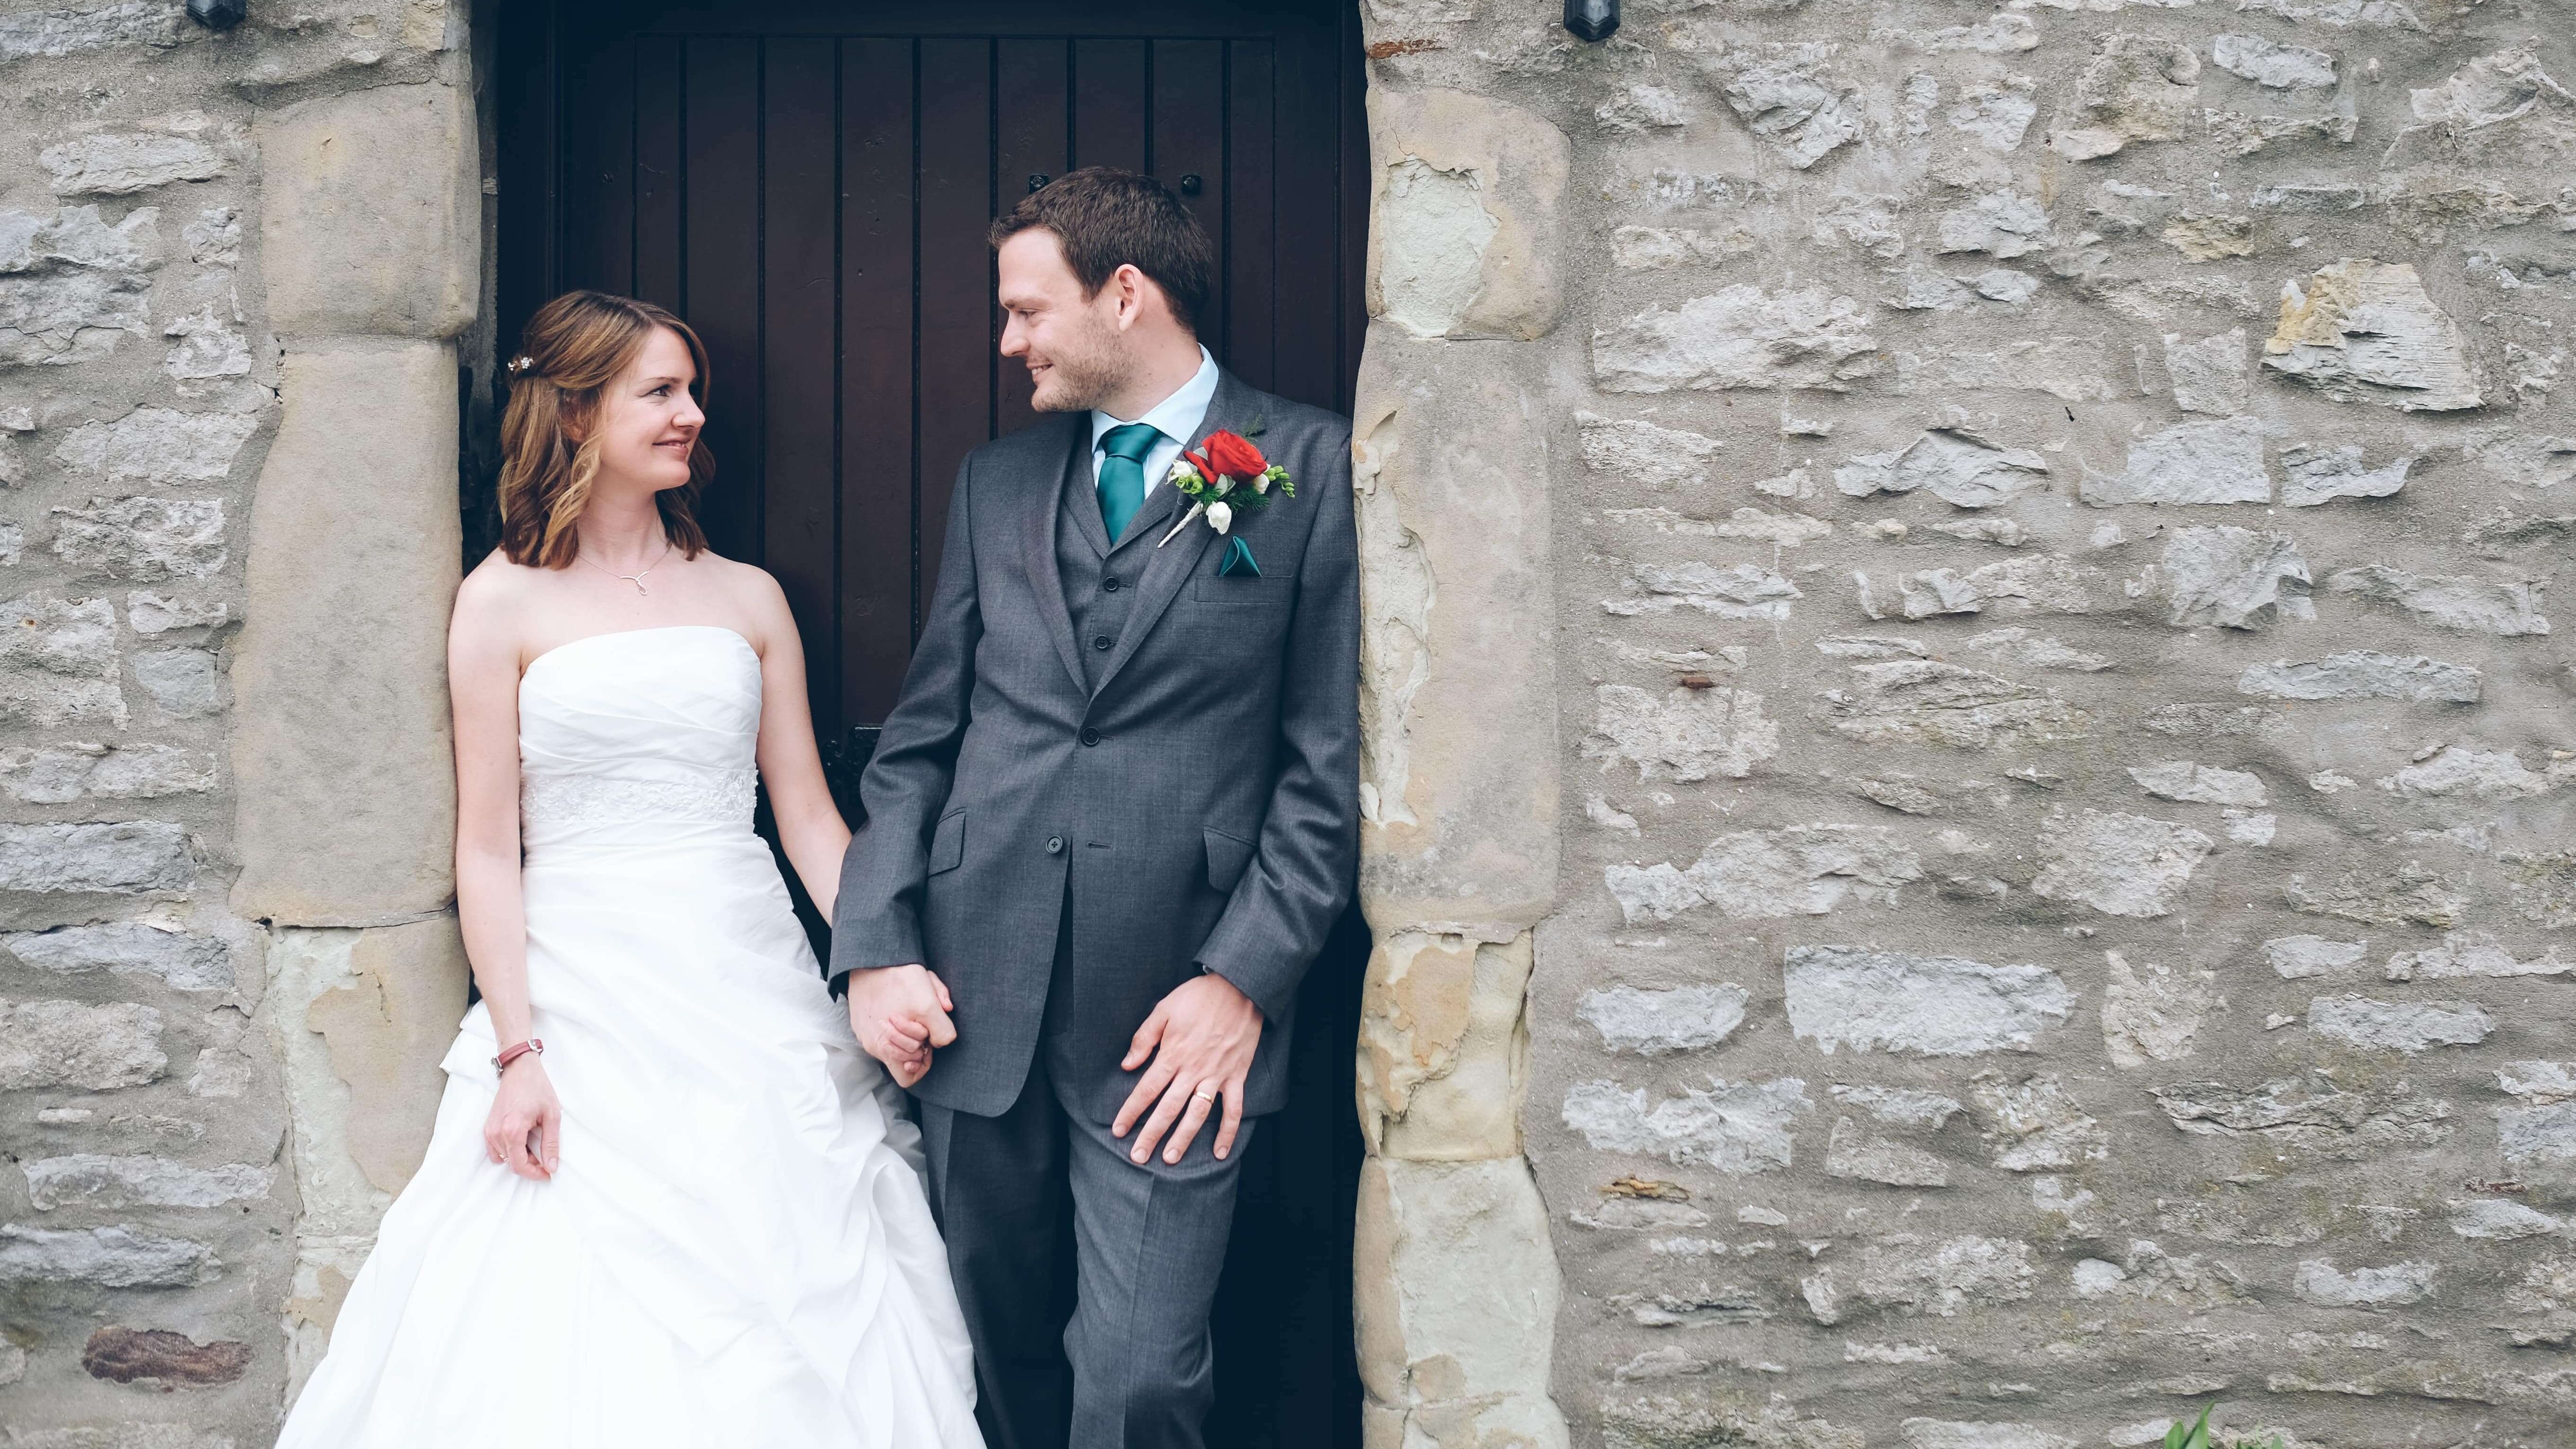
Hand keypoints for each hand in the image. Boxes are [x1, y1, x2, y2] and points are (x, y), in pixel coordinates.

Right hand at [484, 1055, 561, 1180]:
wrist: (520, 1070)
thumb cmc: (537, 1088)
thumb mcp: (552, 1115)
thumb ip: (551, 1144)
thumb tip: (551, 1167)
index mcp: (513, 1130)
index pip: (519, 1165)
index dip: (534, 1174)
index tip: (547, 1173)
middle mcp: (497, 1133)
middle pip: (511, 1164)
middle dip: (530, 1165)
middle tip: (545, 1157)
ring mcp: (489, 1130)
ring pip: (503, 1158)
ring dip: (519, 1157)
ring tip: (535, 1144)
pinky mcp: (488, 1127)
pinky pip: (495, 1149)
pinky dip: (509, 1151)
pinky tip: (522, 1140)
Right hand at [847, 963, 956, 1088]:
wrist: (871, 958)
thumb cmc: (900, 978)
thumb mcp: (929, 1001)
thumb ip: (942, 1028)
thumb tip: (942, 1041)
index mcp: (889, 1045)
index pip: (909, 1077)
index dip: (923, 1062)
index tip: (928, 1043)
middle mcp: (874, 1046)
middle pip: (903, 1063)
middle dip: (917, 1048)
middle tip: (922, 1027)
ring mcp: (866, 1037)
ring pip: (893, 1050)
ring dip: (905, 1038)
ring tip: (910, 1017)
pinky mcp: (860, 1026)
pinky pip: (880, 1038)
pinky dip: (892, 1030)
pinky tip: (897, 1011)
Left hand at [1113, 973, 1262, 1165]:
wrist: (1239, 988)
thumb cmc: (1198, 997)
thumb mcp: (1164, 1009)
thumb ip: (1144, 1038)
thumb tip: (1127, 1065)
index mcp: (1173, 1054)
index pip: (1147, 1089)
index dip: (1131, 1111)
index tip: (1118, 1130)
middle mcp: (1193, 1070)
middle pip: (1168, 1108)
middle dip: (1151, 1134)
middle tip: (1138, 1157)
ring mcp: (1217, 1075)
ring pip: (1197, 1114)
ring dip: (1183, 1138)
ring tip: (1170, 1158)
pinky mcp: (1236, 1076)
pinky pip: (1233, 1108)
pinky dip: (1227, 1131)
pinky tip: (1220, 1151)